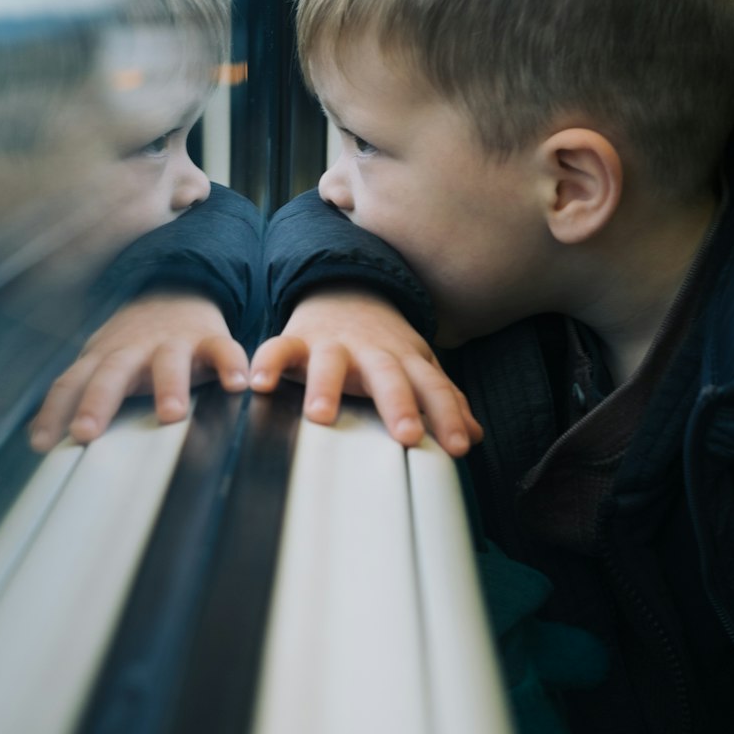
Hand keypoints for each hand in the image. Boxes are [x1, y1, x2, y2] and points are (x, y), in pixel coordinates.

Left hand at [29, 292, 248, 448]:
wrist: (178, 289)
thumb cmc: (134, 342)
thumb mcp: (100, 361)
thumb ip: (76, 393)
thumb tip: (36, 436)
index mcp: (103, 357)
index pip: (71, 382)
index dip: (54, 411)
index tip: (41, 443)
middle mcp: (133, 349)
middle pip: (111, 373)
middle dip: (98, 401)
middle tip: (87, 431)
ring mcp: (172, 342)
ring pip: (168, 361)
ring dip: (169, 385)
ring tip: (170, 414)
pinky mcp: (208, 339)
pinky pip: (223, 349)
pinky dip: (231, 364)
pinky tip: (238, 384)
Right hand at [249, 288, 482, 454]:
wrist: (344, 288)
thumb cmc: (384, 342)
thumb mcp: (417, 364)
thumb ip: (443, 398)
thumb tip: (476, 435)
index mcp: (406, 359)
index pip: (433, 387)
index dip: (448, 415)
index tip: (458, 446)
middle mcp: (372, 351)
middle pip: (388, 375)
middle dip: (397, 403)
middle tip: (406, 435)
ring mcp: (333, 344)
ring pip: (330, 362)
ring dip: (325, 386)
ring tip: (321, 416)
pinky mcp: (298, 340)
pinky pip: (279, 348)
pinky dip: (268, 363)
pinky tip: (258, 385)